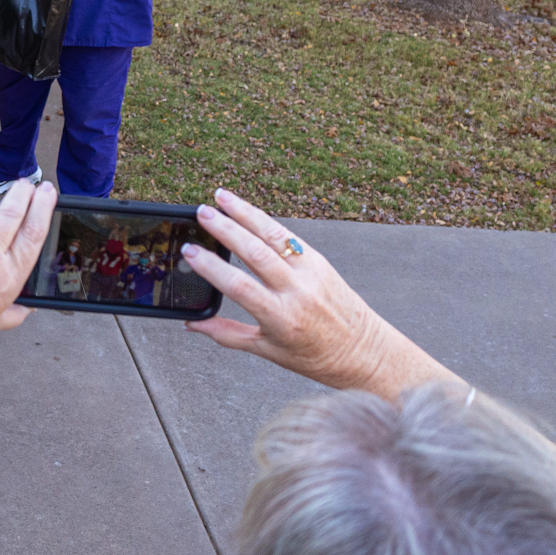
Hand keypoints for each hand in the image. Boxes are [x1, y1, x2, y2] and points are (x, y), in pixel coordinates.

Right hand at [183, 188, 448, 397]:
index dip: (211, 266)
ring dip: (245, 213)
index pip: (238, 286)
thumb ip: (228, 334)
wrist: (365, 352)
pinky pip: (289, 237)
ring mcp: (311, 273)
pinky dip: (265, 221)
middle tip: (201, 212)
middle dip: (226, 229)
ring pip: (273, 235)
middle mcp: (297, 292)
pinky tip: (247, 210)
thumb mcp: (268, 351)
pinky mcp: (320, 262)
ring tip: (221, 197)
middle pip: (255, 252)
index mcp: (281, 318)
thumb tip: (193, 324)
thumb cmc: (316, 357)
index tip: (190, 251)